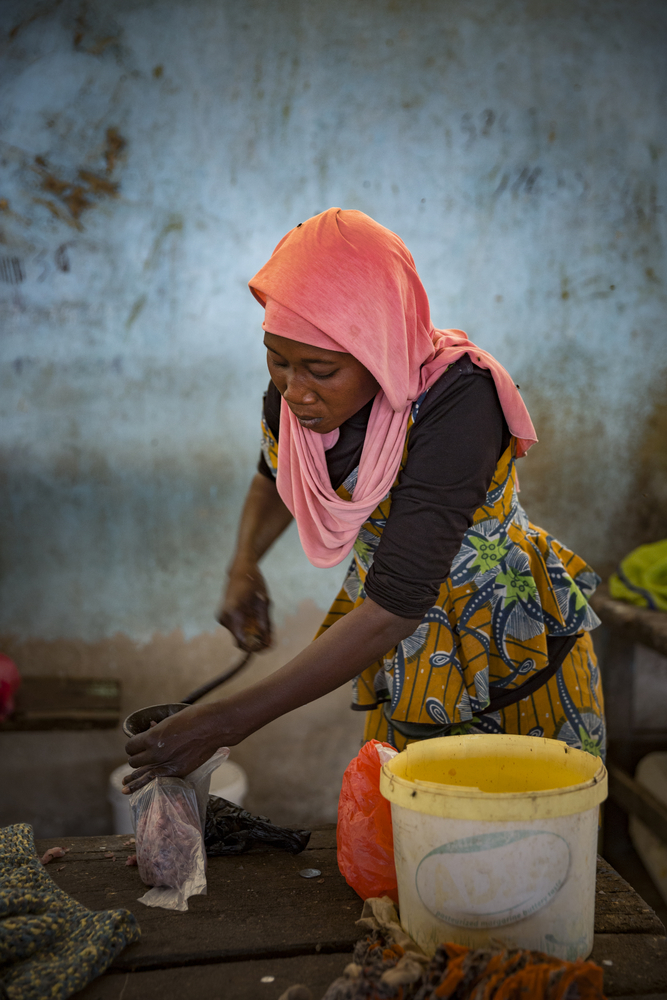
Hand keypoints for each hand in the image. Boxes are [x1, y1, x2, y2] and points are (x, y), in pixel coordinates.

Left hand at [122, 702, 242, 793]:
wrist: (215, 726)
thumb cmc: (194, 717)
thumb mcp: (170, 719)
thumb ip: (157, 728)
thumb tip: (149, 728)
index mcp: (152, 737)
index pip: (130, 746)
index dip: (132, 745)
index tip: (136, 744)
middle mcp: (156, 753)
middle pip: (134, 761)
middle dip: (136, 757)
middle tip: (140, 756)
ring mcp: (167, 764)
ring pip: (141, 773)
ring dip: (135, 775)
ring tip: (125, 783)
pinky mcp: (178, 772)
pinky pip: (155, 780)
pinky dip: (144, 784)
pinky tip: (130, 790)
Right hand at [217, 562, 271, 651]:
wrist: (241, 570)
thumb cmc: (254, 583)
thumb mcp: (264, 603)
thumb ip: (265, 624)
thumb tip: (268, 643)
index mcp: (233, 613)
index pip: (243, 641)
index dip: (257, 646)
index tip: (268, 644)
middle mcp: (224, 618)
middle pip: (241, 641)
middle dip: (256, 641)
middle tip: (269, 634)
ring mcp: (222, 618)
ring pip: (239, 636)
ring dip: (252, 633)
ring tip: (263, 620)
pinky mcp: (224, 617)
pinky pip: (237, 629)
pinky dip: (247, 628)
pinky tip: (255, 617)